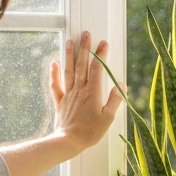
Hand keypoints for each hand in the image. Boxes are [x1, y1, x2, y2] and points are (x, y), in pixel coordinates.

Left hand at [0, 32, 123, 175]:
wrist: (69, 142)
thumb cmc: (90, 132)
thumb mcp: (108, 118)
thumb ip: (114, 100)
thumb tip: (121, 85)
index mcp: (93, 93)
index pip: (97, 69)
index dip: (101, 55)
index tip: (104, 43)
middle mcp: (80, 90)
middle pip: (82, 65)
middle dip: (84, 48)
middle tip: (86, 34)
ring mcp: (68, 94)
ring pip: (69, 70)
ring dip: (70, 55)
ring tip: (70, 41)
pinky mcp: (60, 101)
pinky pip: (56, 85)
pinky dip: (54, 73)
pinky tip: (54, 63)